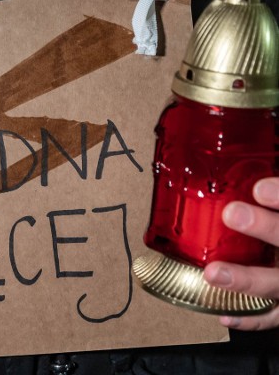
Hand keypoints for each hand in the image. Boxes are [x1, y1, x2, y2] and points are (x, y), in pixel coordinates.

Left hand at [203, 177, 278, 329]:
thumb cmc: (275, 233)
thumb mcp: (275, 206)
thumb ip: (270, 194)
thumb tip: (236, 168)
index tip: (260, 188)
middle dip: (267, 228)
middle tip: (233, 214)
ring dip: (248, 280)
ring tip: (215, 273)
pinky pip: (273, 316)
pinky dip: (249, 318)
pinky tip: (224, 313)